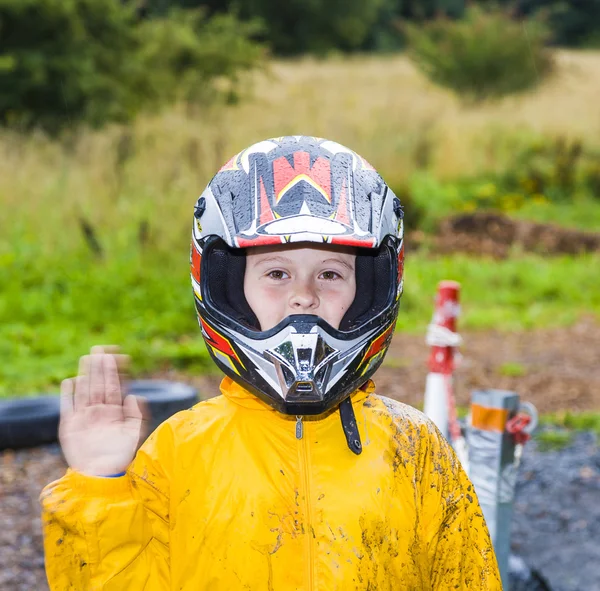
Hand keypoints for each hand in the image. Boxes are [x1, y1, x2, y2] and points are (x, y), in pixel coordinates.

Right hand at [59, 345, 149, 476]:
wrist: (101, 475)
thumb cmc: (120, 456)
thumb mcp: (133, 434)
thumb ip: (136, 414)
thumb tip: (135, 395)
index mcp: (115, 411)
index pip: (115, 386)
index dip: (117, 371)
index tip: (120, 355)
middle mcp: (100, 411)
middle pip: (99, 384)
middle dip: (101, 367)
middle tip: (101, 348)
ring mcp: (84, 417)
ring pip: (86, 390)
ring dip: (87, 374)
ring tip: (88, 357)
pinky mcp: (70, 425)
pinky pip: (69, 406)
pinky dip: (69, 394)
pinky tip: (71, 381)